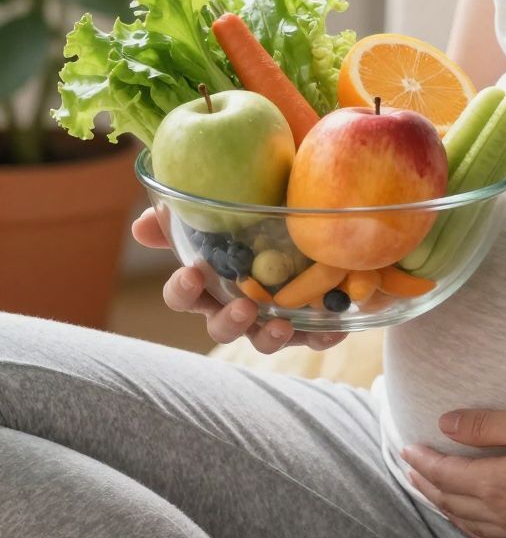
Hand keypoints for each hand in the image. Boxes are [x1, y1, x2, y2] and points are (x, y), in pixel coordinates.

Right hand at [131, 208, 348, 355]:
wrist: (314, 199)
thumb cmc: (259, 202)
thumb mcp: (229, 197)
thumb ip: (188, 209)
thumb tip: (141, 225)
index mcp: (209, 278)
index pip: (182, 294)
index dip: (182, 290)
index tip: (193, 274)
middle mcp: (235, 303)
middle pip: (220, 327)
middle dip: (229, 321)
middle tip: (245, 307)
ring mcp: (271, 316)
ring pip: (261, 340)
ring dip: (268, 337)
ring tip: (282, 324)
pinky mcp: (309, 322)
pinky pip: (313, 336)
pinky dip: (320, 337)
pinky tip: (332, 330)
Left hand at [400, 405, 505, 537]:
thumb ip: (486, 425)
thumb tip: (445, 424)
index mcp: (498, 487)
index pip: (446, 476)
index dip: (422, 462)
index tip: (406, 449)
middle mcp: (505, 519)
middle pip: (453, 504)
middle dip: (426, 486)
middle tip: (410, 471)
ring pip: (472, 527)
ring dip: (447, 510)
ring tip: (434, 496)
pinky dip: (475, 531)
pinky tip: (477, 526)